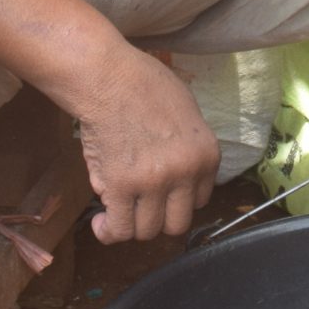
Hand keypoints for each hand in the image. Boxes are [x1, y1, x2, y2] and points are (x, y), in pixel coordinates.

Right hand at [66, 46, 220, 243]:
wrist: (109, 76)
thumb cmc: (144, 84)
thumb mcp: (188, 114)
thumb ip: (188, 150)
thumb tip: (177, 180)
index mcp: (207, 155)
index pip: (200, 201)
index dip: (177, 199)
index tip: (162, 194)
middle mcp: (185, 173)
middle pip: (176, 224)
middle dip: (157, 218)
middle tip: (140, 205)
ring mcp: (153, 183)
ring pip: (147, 231)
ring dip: (132, 224)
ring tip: (118, 211)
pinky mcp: (120, 187)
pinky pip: (120, 229)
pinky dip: (109, 232)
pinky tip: (101, 223)